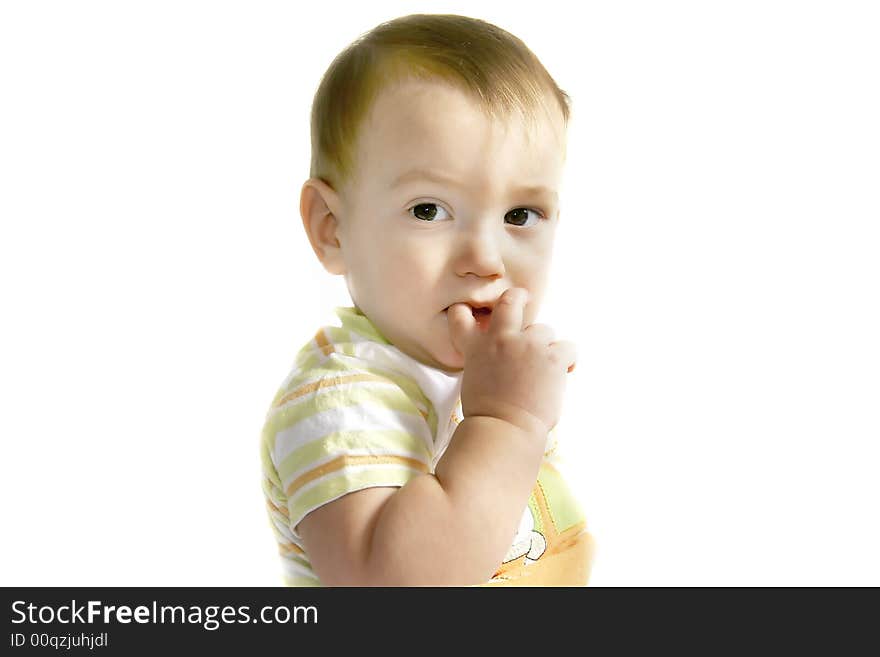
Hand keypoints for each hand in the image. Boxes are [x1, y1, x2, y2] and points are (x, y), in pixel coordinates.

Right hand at [447, 287, 576, 436]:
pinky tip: (565, 372)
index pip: (460, 316)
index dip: (464, 311)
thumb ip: (486, 362)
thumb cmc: (488, 416)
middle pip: (510, 301)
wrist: (503, 430)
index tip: (471, 312)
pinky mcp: (552, 358)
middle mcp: (501, 339)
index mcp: (476, 348)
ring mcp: (527, 346)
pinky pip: (568, 347)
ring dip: (545, 347)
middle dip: (519, 297)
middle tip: (524, 299)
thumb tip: (506, 360)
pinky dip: (568, 360)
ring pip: (544, 330)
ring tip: (544, 370)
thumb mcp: (475, 381)